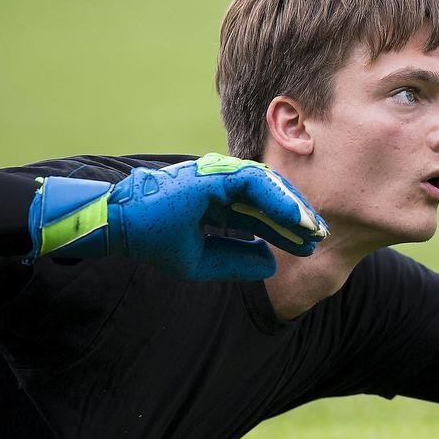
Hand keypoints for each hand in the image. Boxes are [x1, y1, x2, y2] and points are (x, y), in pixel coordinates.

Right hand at [29, 154, 328, 280]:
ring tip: (314, 229)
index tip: (309, 245)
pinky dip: (278, 198)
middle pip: (270, 200)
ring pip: (268, 188)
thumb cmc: (152, 240)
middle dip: (296, 219)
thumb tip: (271, 264)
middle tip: (320, 236)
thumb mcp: (200, 260)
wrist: (117, 226)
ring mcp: (218, 176)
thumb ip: (236, 260)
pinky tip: (296, 217)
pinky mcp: (214, 173)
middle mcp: (221, 186)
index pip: (261, 215)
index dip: (286, 229)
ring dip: (293, 208)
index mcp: (217, 203)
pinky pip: (256, 181)